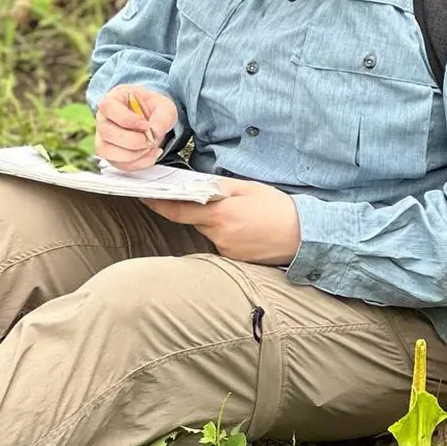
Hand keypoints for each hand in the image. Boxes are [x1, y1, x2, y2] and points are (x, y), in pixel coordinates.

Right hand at [95, 85, 177, 170]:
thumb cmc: (154, 109)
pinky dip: (137, 163)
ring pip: (106, 150)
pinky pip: (117, 163)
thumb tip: (154, 132)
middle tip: (149, 140)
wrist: (153, 121)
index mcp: (114, 99)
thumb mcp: (165, 107)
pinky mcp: (110, 154)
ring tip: (149, 147)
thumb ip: (162, 117)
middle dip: (131, 140)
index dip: (126, 119)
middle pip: (106, 132)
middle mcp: (104, 118)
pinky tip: (150, 155)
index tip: (145, 125)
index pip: (108, 107)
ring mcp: (104, 137)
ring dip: (132, 154)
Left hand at [143, 179, 301, 265]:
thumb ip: (219, 187)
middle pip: (193, 220)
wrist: (304, 236)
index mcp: (220, 214)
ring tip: (240, 213)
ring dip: (214, 221)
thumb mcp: (248, 188)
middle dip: (194, 209)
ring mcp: (226, 250)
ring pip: (208, 231)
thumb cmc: (278, 208)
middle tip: (206, 196)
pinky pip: (221, 242)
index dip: (157, 203)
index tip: (142, 195)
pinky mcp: (234, 260)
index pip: (177, 210)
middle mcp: (219, 235)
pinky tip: (246, 227)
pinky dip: (226, 233)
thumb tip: (195, 185)